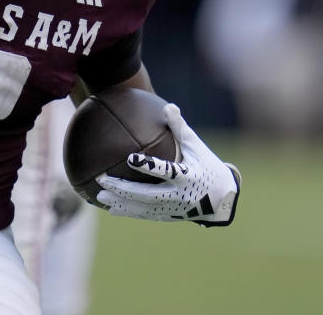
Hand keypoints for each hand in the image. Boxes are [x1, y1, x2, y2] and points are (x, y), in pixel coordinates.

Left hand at [96, 104, 240, 226]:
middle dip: (123, 189)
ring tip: (99, 196)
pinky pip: (145, 215)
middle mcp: (179, 195)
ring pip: (143, 208)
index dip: (149, 166)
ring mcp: (173, 209)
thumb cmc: (207, 166)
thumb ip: (180, 128)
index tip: (130, 158)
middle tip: (102, 180)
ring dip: (120, 203)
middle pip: (148, 194)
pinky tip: (111, 209)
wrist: (222, 199)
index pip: (166, 170)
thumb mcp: (197, 146)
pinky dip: (128, 212)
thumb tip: (168, 106)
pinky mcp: (169, 217)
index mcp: (187, 176)